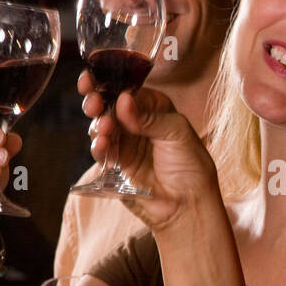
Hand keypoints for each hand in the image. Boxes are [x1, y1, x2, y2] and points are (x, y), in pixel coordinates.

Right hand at [78, 71, 218, 229]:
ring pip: (101, 125)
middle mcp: (138, 122)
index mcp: (156, 108)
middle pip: (110, 104)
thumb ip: (149, 117)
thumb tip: (123, 100)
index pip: (129, 89)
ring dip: (98, 124)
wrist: (188, 205)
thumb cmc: (191, 166)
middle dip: (97, 100)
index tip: (94, 79)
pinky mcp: (117, 164)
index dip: (110, 82)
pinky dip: (98, 146)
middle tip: (93, 103)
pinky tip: (102, 145)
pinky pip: (101, 150)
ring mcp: (126, 143)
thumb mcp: (178, 133)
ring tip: (104, 129)